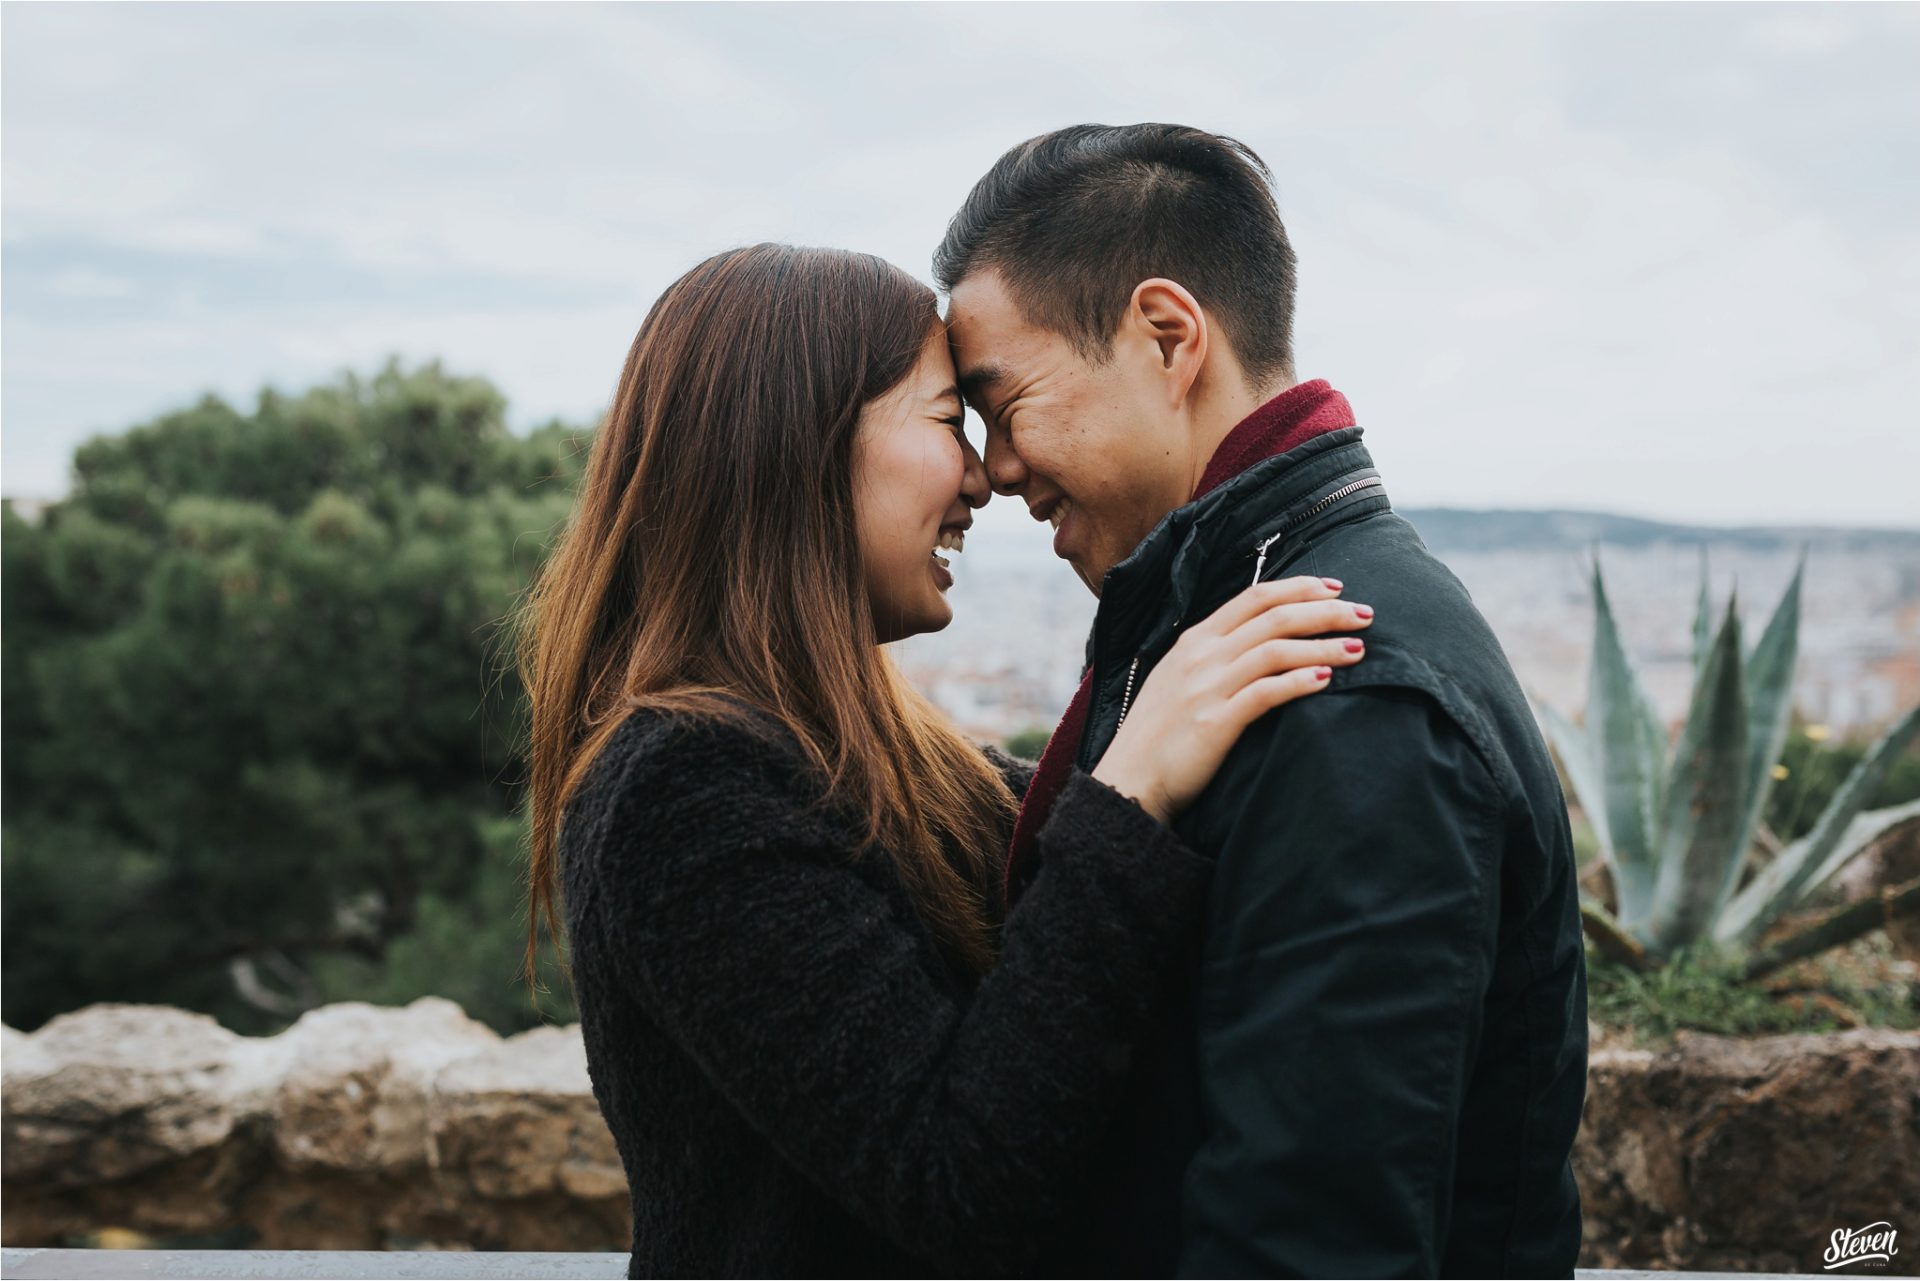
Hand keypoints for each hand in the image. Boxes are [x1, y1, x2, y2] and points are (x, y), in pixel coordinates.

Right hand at [1090, 575, 1371, 824]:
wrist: (1129, 779)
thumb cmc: (1158, 734)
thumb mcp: (1179, 680)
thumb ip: (1214, 657)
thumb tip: (1258, 642)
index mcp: (1194, 639)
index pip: (1254, 597)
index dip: (1299, 587)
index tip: (1336, 589)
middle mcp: (1201, 655)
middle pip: (1274, 617)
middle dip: (1326, 611)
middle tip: (1364, 614)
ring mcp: (1207, 687)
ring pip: (1277, 650)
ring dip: (1324, 645)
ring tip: (1359, 650)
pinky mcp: (1216, 722)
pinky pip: (1267, 692)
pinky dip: (1301, 680)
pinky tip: (1327, 679)